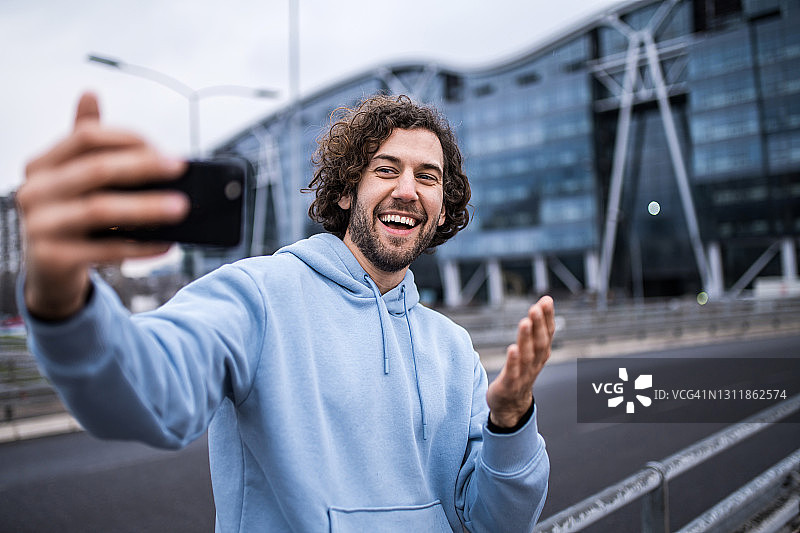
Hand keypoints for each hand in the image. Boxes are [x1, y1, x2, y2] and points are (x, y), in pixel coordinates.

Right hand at [16, 92, 189, 319]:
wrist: (47, 270)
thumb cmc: (68, 216)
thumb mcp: (72, 177)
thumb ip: (84, 141)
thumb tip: (89, 92)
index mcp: (42, 165)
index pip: (86, 137)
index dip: (128, 139)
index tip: (164, 149)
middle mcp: (35, 191)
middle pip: (97, 169)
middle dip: (144, 167)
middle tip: (180, 168)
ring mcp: (41, 225)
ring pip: (100, 209)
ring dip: (147, 207)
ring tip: (181, 207)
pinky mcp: (54, 258)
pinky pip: (106, 250)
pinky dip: (141, 245)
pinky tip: (167, 243)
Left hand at [486, 296, 554, 427]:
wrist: (510, 405)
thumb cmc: (519, 371)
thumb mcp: (530, 349)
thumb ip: (536, 328)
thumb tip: (543, 302)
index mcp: (541, 354)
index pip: (547, 334)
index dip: (548, 317)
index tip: (547, 300)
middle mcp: (535, 364)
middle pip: (540, 343)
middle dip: (539, 325)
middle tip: (536, 307)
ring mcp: (523, 375)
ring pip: (527, 356)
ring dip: (527, 339)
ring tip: (525, 321)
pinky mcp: (509, 385)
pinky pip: (513, 373)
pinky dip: (514, 361)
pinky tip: (512, 348)